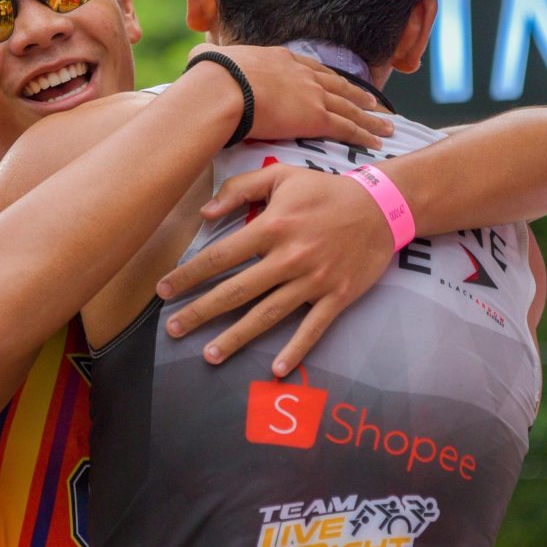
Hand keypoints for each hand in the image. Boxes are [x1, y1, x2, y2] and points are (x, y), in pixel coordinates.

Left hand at [156, 164, 393, 375]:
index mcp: (272, 227)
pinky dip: (295, 350)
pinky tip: (275, 369)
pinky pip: (312, 328)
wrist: (382, 206)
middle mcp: (289, 257)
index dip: (189, 274)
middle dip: (201, 311)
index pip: (220, 255)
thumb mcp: (282, 176)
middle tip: (173, 329)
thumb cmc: (326, 191)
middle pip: (236, 291)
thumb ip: (240, 189)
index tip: (163, 290)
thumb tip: (205, 213)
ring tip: (210, 355)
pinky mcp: (337, 296)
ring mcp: (313, 280)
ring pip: (267, 314)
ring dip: (236, 337)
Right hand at [193, 45, 391, 151]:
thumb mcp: (212, 59)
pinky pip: (346, 127)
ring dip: (370, 117)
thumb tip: (196, 57)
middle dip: (358, 95)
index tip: (339, 83)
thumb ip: (211, 59)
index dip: (327, 78)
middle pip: (337, 85)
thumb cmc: (211, 77)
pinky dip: (364, 134)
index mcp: (279, 59)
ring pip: (349, 107)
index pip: (311, 69)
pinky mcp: (315, 117)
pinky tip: (377, 141)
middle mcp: (301, 74)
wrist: (223, 87)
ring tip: (386, 124)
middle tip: (375, 103)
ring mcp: (311, 94)